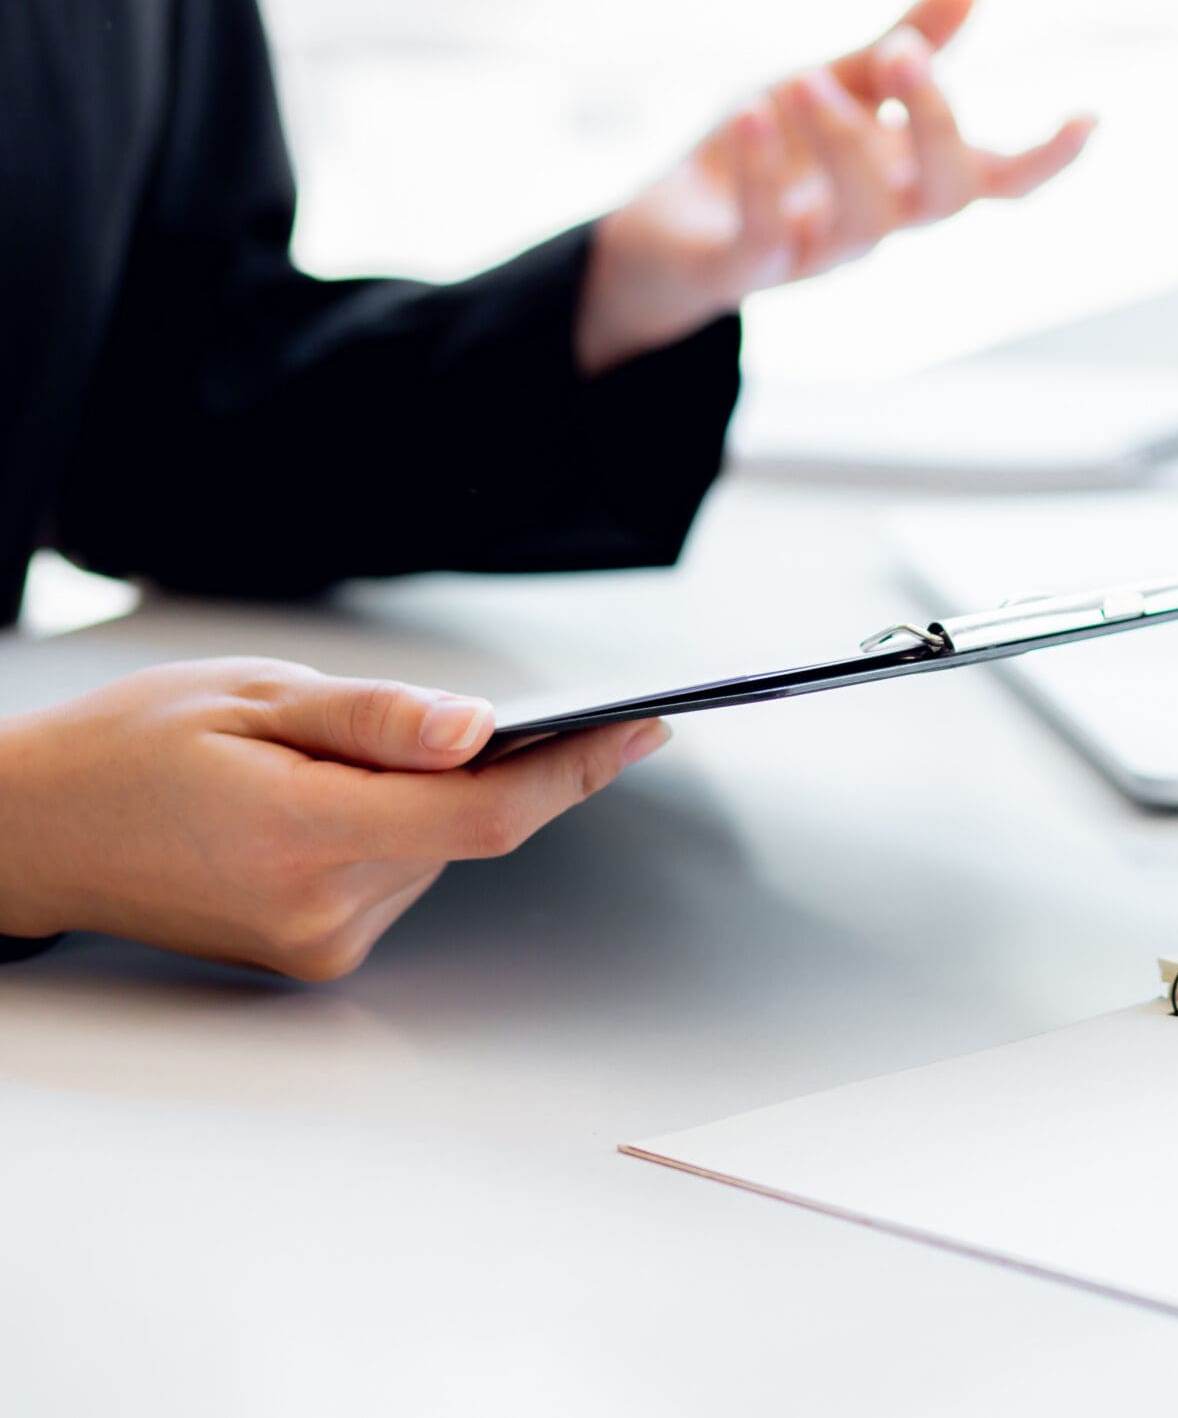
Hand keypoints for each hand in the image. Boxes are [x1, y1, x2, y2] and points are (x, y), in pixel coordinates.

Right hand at [0, 660, 666, 979]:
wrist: (39, 830)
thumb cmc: (132, 748)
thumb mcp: (255, 696)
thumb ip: (378, 719)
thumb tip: (479, 729)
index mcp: (302, 833)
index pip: (484, 814)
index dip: (576, 770)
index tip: (642, 728)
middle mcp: (319, 907)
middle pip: (468, 830)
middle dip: (494, 764)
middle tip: (475, 710)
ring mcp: (319, 943)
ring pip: (437, 853)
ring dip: (430, 799)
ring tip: (335, 758)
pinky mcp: (316, 957)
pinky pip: (399, 877)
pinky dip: (395, 832)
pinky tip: (327, 803)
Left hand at [576, 0, 1093, 375]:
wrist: (664, 233)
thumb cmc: (767, 156)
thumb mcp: (834, 85)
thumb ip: (902, 49)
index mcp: (906, 177)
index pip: (994, 180)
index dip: (1044, 159)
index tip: (1086, 116)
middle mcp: (876, 221)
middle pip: (944, 199)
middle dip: (935, 126)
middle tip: (904, 53)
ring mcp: (814, 252)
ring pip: (864, 222)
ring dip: (845, 145)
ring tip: (804, 81)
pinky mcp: (742, 269)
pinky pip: (763, 238)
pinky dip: (762, 178)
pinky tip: (755, 115)